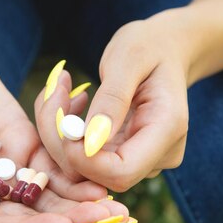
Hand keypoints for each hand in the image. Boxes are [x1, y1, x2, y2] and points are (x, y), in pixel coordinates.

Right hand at [0, 43, 128, 222]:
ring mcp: (7, 169)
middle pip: (28, 218)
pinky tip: (105, 171)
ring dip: (81, 203)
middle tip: (106, 217)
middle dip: (67, 221)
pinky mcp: (26, 146)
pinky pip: (54, 164)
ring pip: (47, 196)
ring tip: (115, 203)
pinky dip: (78, 170)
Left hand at [35, 12, 190, 191]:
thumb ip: (112, 100)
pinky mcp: (123, 157)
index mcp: (168, 130)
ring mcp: (142, 160)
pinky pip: (85, 158)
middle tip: (54, 92)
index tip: (63, 120)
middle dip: (63, 143)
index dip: (84, 159)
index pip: (122, 172)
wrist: (165, 50)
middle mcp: (158, 155)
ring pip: (85, 170)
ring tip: (60, 90)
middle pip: (99, 176)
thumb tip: (89, 142)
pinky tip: (69, 102)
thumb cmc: (149, 46)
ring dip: (60, 135)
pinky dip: (66, 133)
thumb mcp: (129, 58)